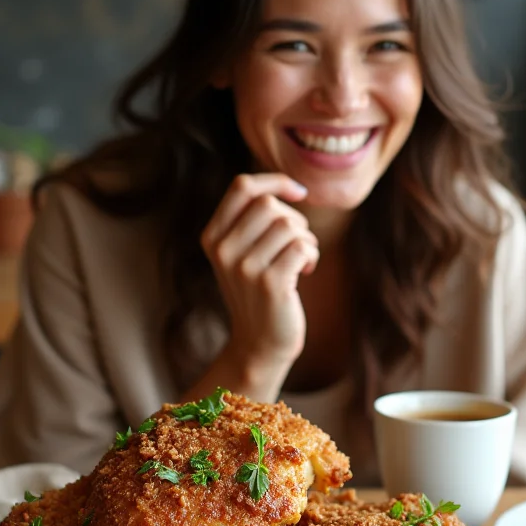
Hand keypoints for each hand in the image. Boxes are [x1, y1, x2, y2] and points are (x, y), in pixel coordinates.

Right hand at [200, 173, 318, 398]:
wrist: (259, 344)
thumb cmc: (259, 292)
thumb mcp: (243, 254)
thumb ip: (252, 221)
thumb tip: (289, 186)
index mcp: (213, 237)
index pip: (242, 187)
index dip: (275, 182)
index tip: (299, 193)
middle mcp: (223, 250)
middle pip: (269, 204)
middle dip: (294, 219)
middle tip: (297, 244)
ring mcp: (245, 268)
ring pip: (289, 225)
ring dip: (306, 240)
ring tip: (301, 260)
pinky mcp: (270, 284)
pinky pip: (302, 246)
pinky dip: (312, 255)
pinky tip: (306, 271)